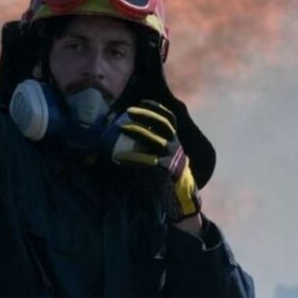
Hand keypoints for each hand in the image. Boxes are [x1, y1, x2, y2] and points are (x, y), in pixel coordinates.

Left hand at [110, 100, 201, 221]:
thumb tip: (126, 133)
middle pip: (162, 124)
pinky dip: (131, 158)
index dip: (157, 108)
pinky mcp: (165, 170)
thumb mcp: (162, 155)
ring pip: (154, 139)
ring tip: (122, 127)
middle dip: (146, 115)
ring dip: (137, 131)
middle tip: (129, 111)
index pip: (169, 118)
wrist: (179, 196)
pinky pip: (146, 161)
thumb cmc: (165, 174)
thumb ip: (150, 145)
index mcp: (174, 139)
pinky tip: (118, 157)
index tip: (142, 101)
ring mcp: (171, 157)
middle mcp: (175, 145)